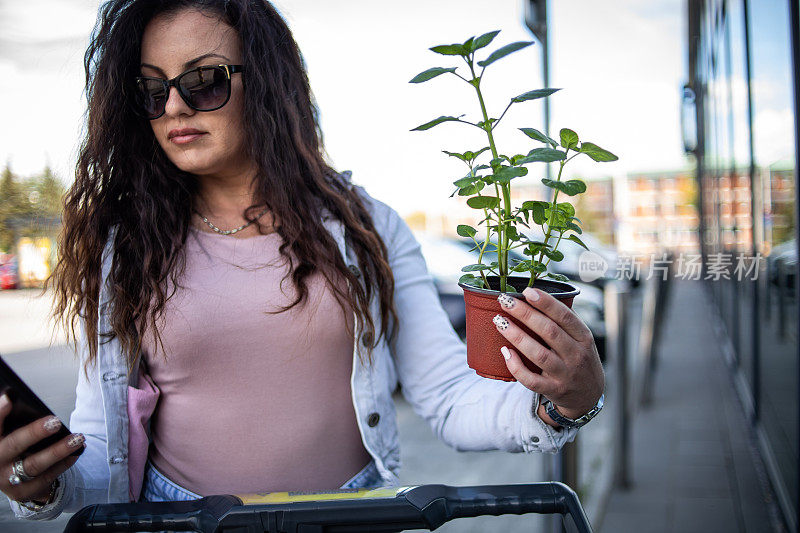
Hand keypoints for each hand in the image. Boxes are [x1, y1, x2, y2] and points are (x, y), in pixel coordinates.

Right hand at [0, 394, 83, 504]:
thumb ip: (12, 421)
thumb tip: (20, 396)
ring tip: (77, 438)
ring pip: (34, 464)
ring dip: (58, 450)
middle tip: (55, 421)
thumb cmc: (13, 447)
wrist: (10, 479)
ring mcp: (7, 480)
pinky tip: (77, 452)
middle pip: (13, 445)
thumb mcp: (9, 434)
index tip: (10, 397)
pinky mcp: (23, 492)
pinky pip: (47, 477)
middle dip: (34, 432)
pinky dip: (64, 464)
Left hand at [494, 287, 604, 422]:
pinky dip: (516, 366)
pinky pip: (531, 380)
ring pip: (538, 354)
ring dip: (516, 336)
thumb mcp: (581, 339)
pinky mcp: (553, 390)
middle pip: (549, 331)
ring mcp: (565, 374)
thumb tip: (536, 295)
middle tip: (505, 300)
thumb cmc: (579, 360)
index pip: (565, 316)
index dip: (546, 303)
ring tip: (499, 321)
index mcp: (584, 338)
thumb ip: (564, 322)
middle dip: (525, 314)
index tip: (527, 290)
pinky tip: (504, 352)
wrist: (588, 396)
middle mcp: (576, 355)